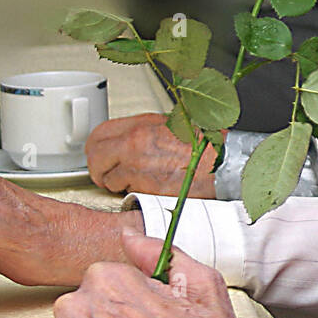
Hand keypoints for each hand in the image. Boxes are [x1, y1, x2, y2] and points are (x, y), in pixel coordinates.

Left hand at [86, 113, 217, 197]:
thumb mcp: (172, 126)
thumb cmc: (206, 147)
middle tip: (105, 173)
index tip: (100, 154)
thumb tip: (129, 140)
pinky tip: (146, 189)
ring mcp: (138, 165)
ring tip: (131, 182)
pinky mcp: (145, 187)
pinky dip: (132, 193)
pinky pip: (126, 192)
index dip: (96, 147)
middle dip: (98, 167)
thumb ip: (145, 131)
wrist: (222, 164)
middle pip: (95, 156)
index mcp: (142, 124)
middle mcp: (135, 142)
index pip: (100, 133)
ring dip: (116, 183)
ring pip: (108, 178)